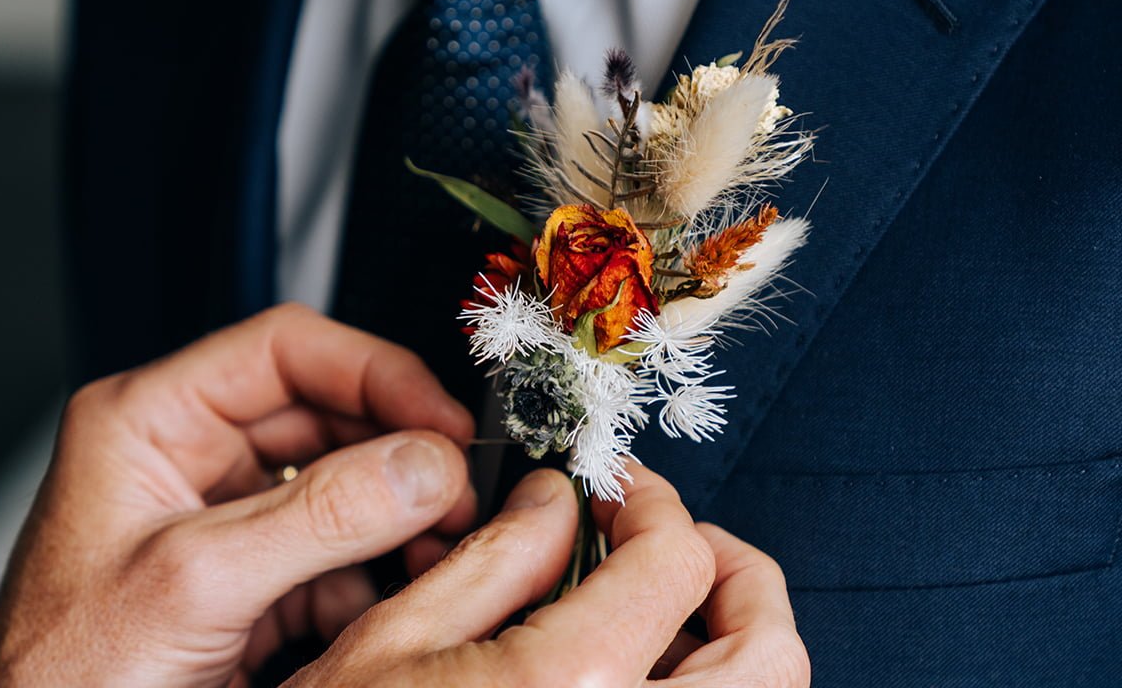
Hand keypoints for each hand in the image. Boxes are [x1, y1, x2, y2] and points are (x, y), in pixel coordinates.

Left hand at [0, 304, 475, 687]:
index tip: (438, 417)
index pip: (284, 351)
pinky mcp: (255, 576)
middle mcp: (194, 457)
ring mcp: (229, 519)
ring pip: (345, 485)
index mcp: (152, 420)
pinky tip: (392, 600)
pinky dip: (379, 576)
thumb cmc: (60, 675)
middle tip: (454, 489)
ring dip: (400, 518)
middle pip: (328, 417)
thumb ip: (317, 517)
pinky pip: (342, 551)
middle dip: (399, 454)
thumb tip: (422, 465)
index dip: (373, 372)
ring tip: (438, 547)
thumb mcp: (195, 582)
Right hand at [291, 464, 809, 686]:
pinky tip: (634, 672)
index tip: (619, 494)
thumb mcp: (394, 642)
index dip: (653, 505)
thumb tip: (558, 502)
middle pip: (770, 652)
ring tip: (659, 611)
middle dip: (735, 576)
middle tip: (672, 544)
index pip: (677, 562)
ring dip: (733, 642)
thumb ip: (494, 558)